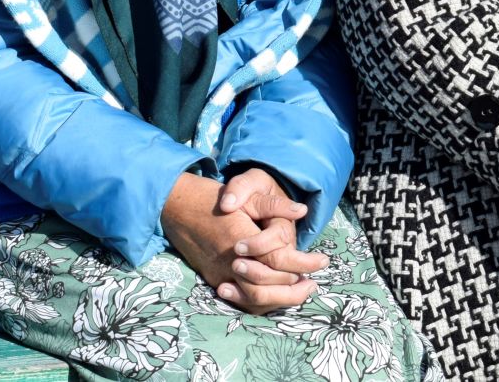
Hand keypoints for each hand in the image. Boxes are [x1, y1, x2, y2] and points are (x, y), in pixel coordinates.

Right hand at [162, 173, 315, 314]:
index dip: (304, 263)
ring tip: (300, 291)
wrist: (175, 206)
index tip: (322, 261)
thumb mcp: (245, 195)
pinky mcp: (214, 279)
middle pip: (267, 289)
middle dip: (295, 290)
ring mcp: (220, 274)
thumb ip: (274, 206)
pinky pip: (240, 300)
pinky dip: (260, 303)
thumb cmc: (211, 197)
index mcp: (241, 240)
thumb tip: (301, 211)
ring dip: (280, 300)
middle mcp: (230, 262)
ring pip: (253, 300)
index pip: (279, 260)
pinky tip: (275, 296)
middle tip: (313, 284)